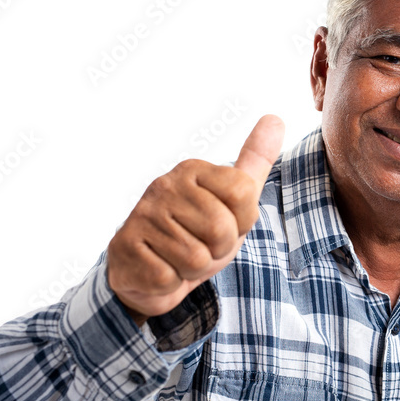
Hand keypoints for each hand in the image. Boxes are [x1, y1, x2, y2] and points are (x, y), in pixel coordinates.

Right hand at [107, 114, 284, 324]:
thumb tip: (275, 118)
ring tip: (179, 258)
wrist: (152, 273)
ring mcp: (141, 214)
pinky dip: (171, 282)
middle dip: (217, 249)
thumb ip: (255, 161)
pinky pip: (169, 277)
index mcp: (192, 170)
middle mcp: (164, 185)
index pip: (244, 194)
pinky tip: (160, 268)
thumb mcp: (234, 200)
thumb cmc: (197, 234)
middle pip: (221, 229)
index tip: (225, 223)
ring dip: (193, 268)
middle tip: (200, 246)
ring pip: (196, 258)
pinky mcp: (124, 247)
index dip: (241, 221)